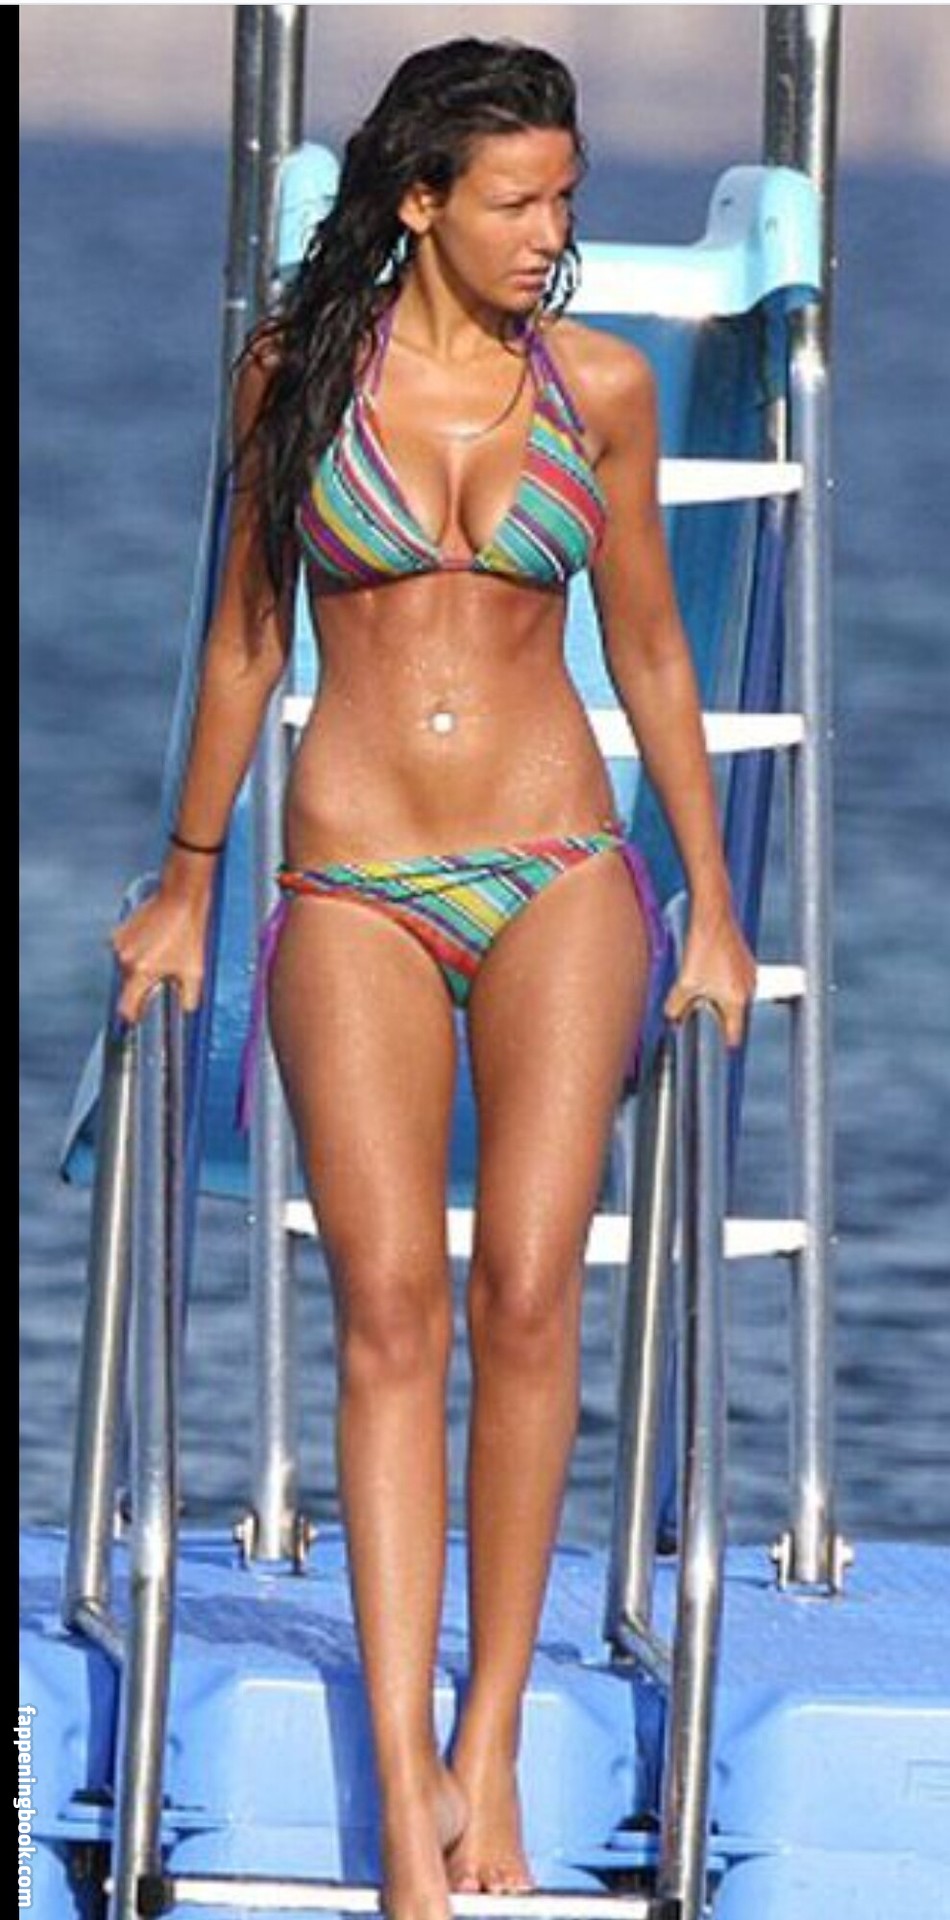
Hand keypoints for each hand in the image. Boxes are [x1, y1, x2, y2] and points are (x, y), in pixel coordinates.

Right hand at [110, 885, 208, 1024]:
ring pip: (127, 966)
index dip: (132, 1014)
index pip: (126, 1005)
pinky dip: (136, 950)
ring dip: (140, 966)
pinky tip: (154, 941)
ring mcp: (120, 944)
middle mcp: (125, 959)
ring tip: (162, 952)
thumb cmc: (188, 933)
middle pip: (129, 984)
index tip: (137, 1017)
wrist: (180, 899)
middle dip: (143, 984)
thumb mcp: (195, 970)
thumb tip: (187, 1010)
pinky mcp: (119, 930)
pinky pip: (125, 949)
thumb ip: (190, 997)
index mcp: (141, 972)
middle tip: (164, 974)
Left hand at [663, 898, 757, 1049]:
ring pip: (734, 998)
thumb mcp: (685, 982)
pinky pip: (736, 982)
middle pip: (734, 1016)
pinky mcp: (746, 962)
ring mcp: (750, 975)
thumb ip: (676, 1006)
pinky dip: (723, 984)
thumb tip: (672, 1019)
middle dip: (717, 1018)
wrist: (714, 915)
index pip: (735, 1033)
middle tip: (699, 1016)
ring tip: (701, 990)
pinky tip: (707, 974)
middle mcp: (748, 990)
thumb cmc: (703, 948)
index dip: (725, 1043)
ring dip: (719, 1000)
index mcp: (737, 1000)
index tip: (719, 1052)